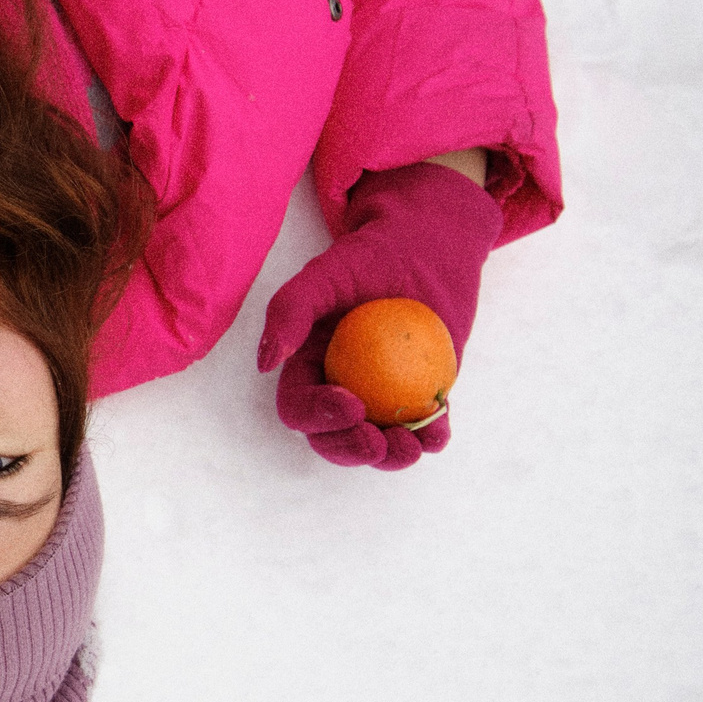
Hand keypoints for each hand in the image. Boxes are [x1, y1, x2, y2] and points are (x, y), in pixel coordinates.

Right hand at [258, 160, 502, 469]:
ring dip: (392, 457)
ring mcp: (383, 393)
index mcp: (308, 366)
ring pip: (378, 442)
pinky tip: (437, 436)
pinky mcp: (423, 392)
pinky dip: (431, 438)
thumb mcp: (326, 273)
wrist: (428, 245)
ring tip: (412, 446)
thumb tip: (265, 362)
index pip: (299, 405)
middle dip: (351, 450)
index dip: (317, 416)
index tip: (351, 405)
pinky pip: (424, 427)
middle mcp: (341, 386)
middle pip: (333, 436)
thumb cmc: (372, 254)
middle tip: (375, 441)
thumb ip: (290, 309)